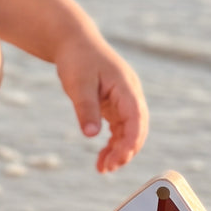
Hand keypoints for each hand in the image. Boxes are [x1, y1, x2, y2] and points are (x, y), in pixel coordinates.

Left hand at [56, 30, 147, 173]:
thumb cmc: (76, 59)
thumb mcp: (78, 84)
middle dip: (126, 151)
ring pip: (128, 132)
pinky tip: (102, 158)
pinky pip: (119, 129)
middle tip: (108, 168)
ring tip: (103, 169)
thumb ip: (86, 108)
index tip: (119, 159)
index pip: (137, 118)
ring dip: (119, 151)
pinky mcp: (115, 104)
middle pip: (137, 129)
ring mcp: (124, 100)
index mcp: (126, 87)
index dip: (131, 141)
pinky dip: (112, 144)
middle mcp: (130, 95)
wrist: (73, 41)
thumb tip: (91, 135)